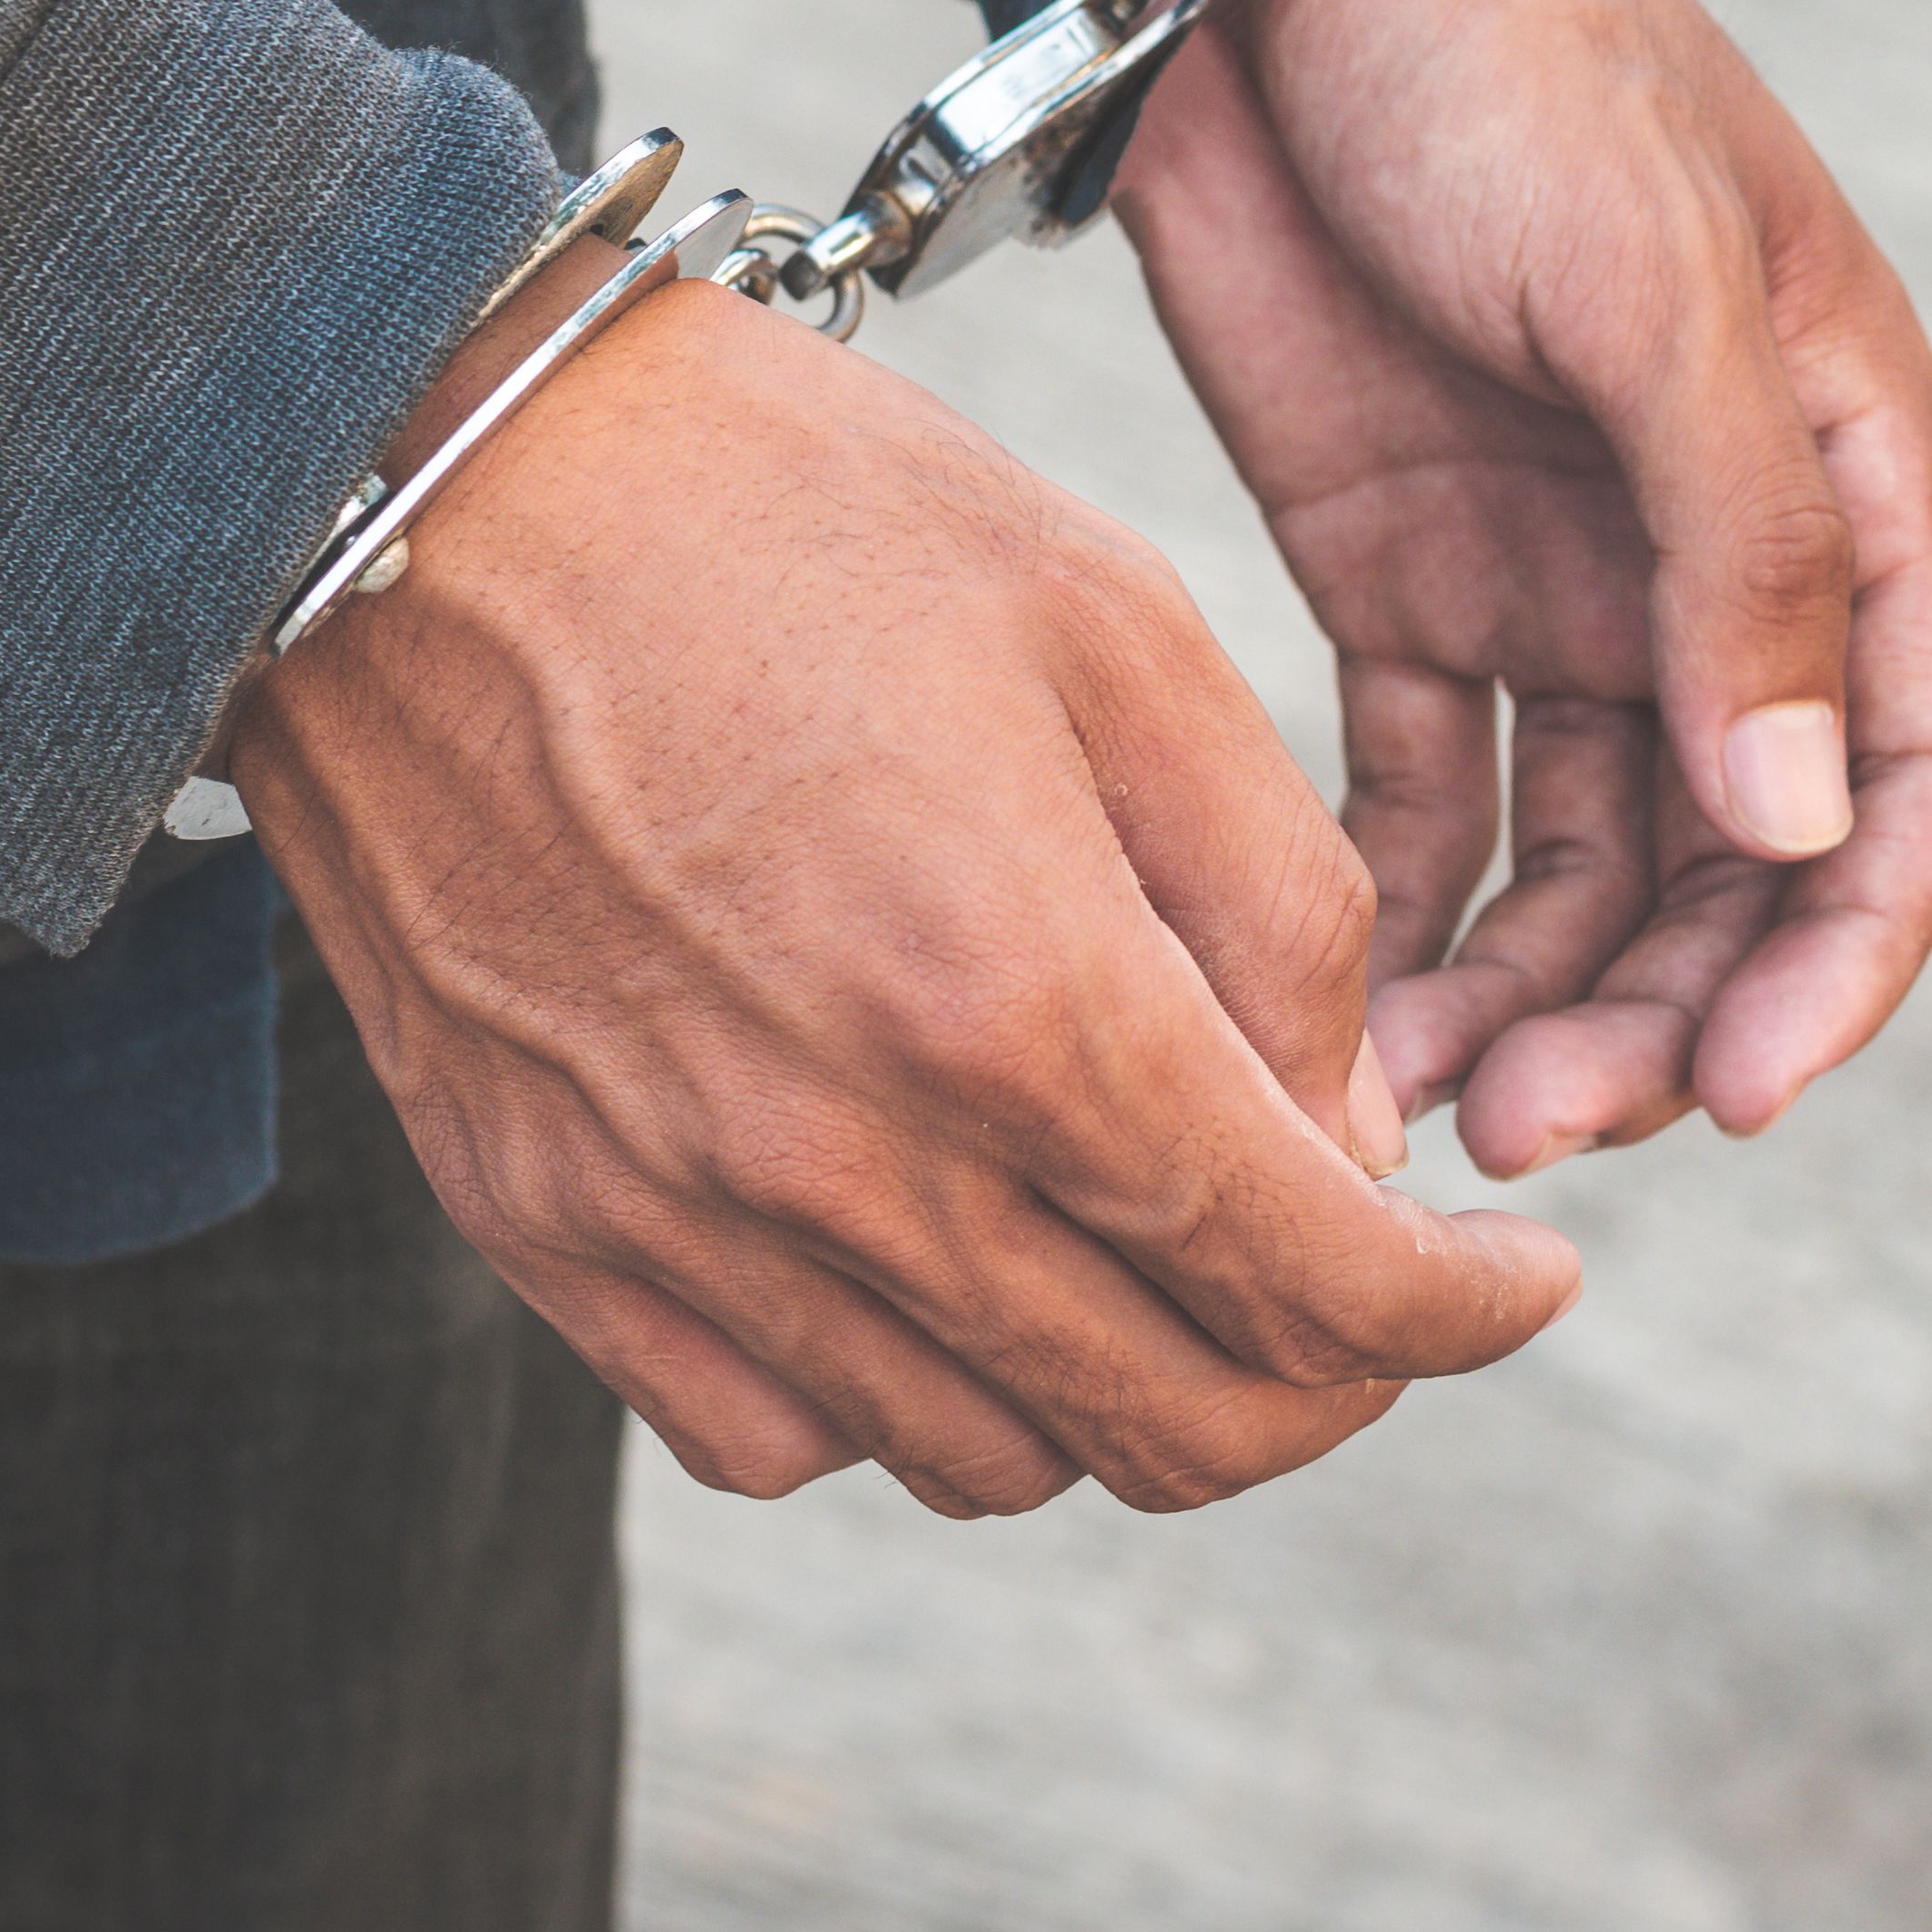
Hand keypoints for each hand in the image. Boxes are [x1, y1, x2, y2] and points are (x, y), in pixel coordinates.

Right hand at [220, 268, 1581, 1514]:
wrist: (405, 476)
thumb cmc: (775, 502)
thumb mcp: (1106, 620)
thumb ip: (1273, 898)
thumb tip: (1348, 1132)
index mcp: (1014, 996)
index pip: (1307, 1279)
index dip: (1459, 1317)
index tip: (1527, 1287)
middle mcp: (844, 1155)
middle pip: (1167, 1420)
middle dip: (1322, 1383)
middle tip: (1368, 1294)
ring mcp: (674, 1211)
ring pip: (980, 1456)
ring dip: (1118, 1397)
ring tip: (1157, 1260)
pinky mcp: (540, 1219)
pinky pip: (770, 1434)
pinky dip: (897, 1400)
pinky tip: (942, 1265)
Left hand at [1115, 0, 1931, 1176]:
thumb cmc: (1504, 66)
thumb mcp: (1651, 284)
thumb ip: (1735, 548)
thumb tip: (1800, 827)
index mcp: (1843, 480)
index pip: (1910, 778)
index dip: (1850, 953)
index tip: (1749, 1094)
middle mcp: (1719, 561)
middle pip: (1744, 864)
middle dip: (1666, 1016)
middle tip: (1539, 1130)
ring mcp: (1561, 582)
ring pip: (1589, 868)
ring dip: (1533, 999)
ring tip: (1418, 1105)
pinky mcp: (1403, 580)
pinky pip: (1431, 807)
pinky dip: (1405, 920)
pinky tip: (1343, 1016)